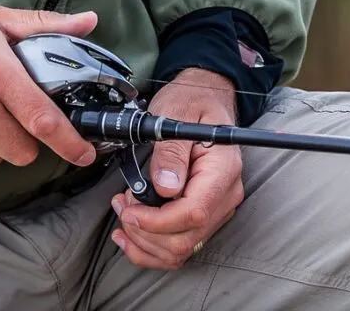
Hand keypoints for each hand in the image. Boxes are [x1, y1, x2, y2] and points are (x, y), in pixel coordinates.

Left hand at [110, 68, 243, 269]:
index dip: (156, 221)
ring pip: (180, 249)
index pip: (194, 213)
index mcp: (223, 169)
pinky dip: (151, 248)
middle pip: (185, 238)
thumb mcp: (176, 115)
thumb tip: (165, 186)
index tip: (129, 210)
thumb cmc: (192, 103)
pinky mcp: (205, 215)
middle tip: (122, 205)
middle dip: (144, 230)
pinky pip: (180, 246)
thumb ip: (171, 152)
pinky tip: (131, 235)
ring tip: (125, 213)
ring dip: (144, 241)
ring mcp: (218, 208)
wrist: (205, 100)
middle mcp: (226, 194)